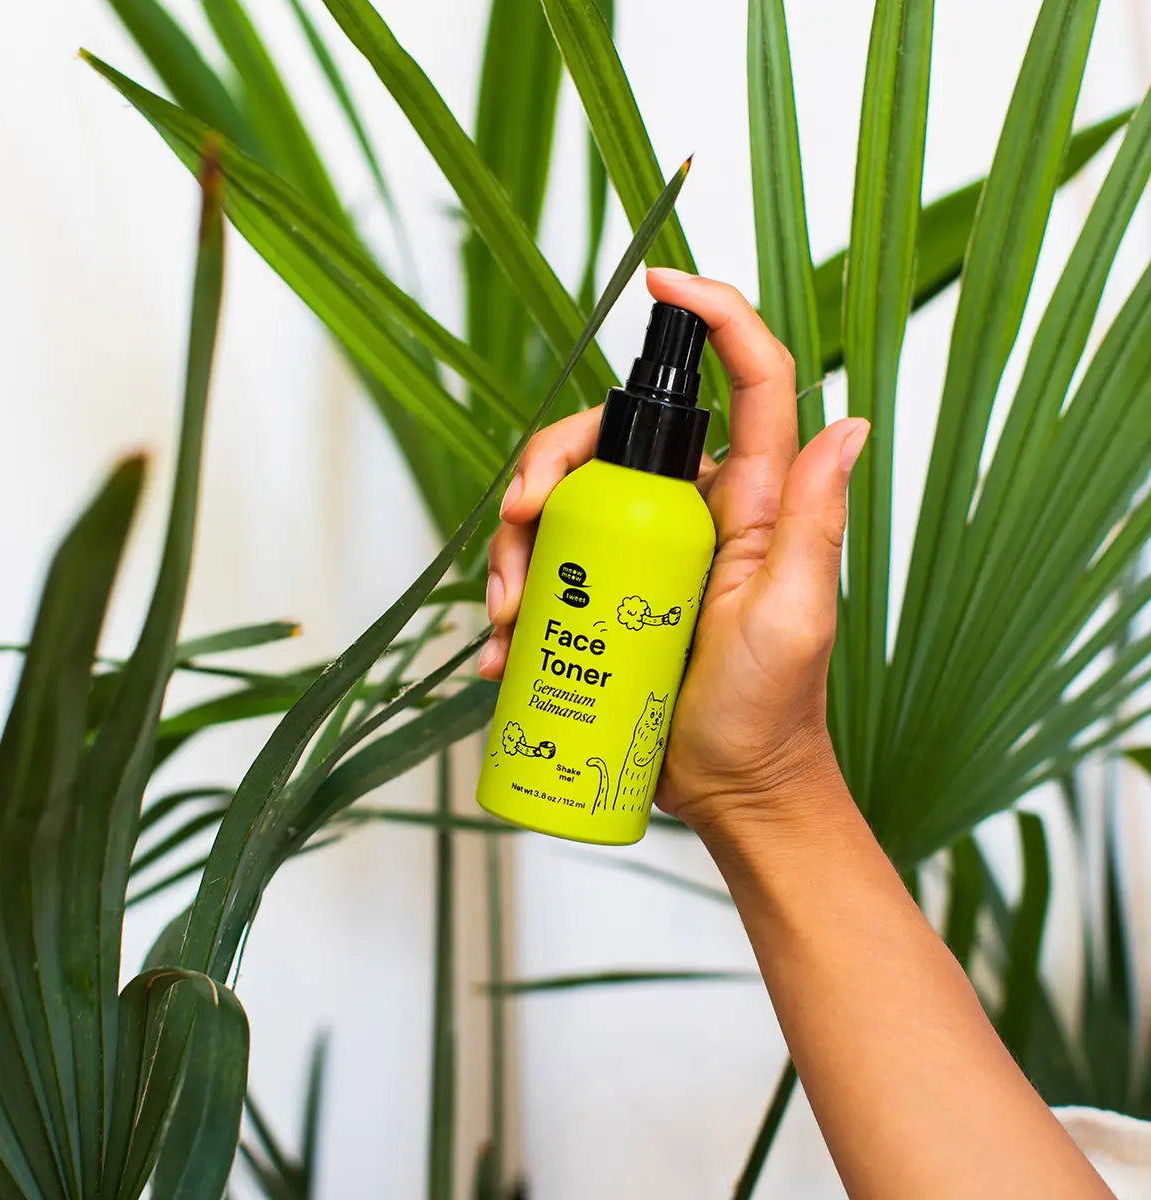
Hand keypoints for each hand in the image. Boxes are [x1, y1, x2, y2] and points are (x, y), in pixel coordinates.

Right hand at [478, 268, 867, 833]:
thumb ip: (813, 521)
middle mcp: (688, 511)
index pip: (745, 382)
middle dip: (546, 465)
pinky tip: (501, 650)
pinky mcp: (600, 598)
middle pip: (605, 440)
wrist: (731, 789)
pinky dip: (511, 601)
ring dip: (515, 548)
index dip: (714, 315)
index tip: (660, 285)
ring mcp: (639, 554)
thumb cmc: (771, 709)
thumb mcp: (795, 614)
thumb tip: (849, 419)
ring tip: (509, 620)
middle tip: (519, 525)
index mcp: (745, 499)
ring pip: (557, 505)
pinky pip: (541, 571)